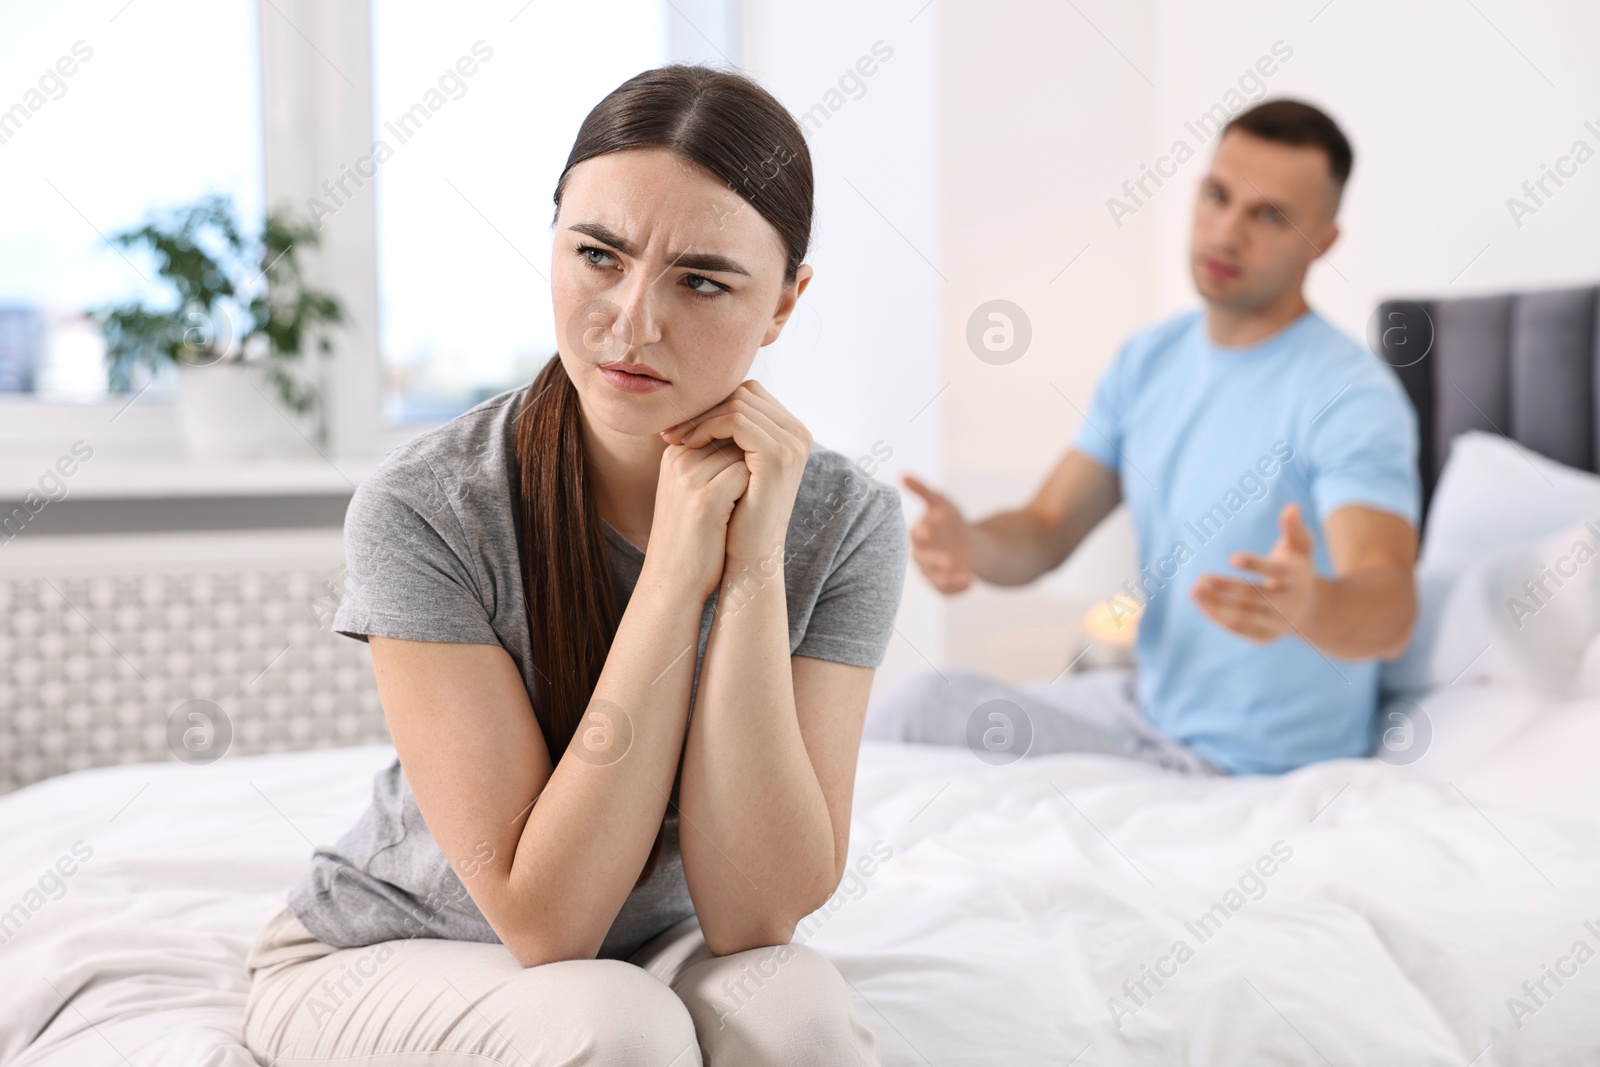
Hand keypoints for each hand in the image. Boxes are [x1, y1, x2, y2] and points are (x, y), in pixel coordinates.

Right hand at [642, 437, 749, 598]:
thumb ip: (715, 462)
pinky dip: (754, 489)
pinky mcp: (704, 499)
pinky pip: (744, 474)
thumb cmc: (691, 536)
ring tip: (747, 500)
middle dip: (752, 455)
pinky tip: (747, 509)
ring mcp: (689, 477)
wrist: (673, 579)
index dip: (745, 446)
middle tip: (757, 486)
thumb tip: (752, 439)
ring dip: (754, 472)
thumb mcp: (695, 491)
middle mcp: (679, 459)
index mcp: (675, 453)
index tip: (750, 475)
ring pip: (742, 452)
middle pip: (733, 433)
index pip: (722, 424)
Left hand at [659, 379, 810, 564]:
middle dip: (704, 407)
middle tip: (673, 429)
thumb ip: (730, 434)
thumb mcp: (735, 467)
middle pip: (744, 393)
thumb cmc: (737, 515)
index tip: (680, 424)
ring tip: (676, 439)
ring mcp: (793, 443)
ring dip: (701, 417)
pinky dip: (707, 426)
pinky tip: (688, 445)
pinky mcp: (779, 454)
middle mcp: (799, 433)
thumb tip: (698, 401)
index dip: (712, 404)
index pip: (748, 395)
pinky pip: (737, 420)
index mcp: (791, 433)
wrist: (750, 556)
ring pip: (738, 402)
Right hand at [902, 472, 972, 594]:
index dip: (921, 533)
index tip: (925, 529)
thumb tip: (902, 475)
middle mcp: (921, 556)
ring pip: (936, 579)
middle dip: (935, 560)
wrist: (967, 543)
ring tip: (966, 576)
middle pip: (925, 560)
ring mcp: (931, 573)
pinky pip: (947, 591)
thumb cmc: (949, 522)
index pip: (916, 535)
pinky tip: (971, 584)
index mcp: (918, 535)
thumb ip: (922, 490)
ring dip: (948, 579)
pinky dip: (958, 589)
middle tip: (947, 560)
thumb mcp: (939, 503)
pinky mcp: (943, 585)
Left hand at [1190, 503, 1318, 642]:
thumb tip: (1291, 507)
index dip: (1256, 564)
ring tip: (1194, 591)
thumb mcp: (1300, 546)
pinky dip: (1219, 618)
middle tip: (1202, 578)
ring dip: (1216, 605)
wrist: (1309, 607)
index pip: (1276, 571)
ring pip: (1244, 616)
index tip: (1233, 558)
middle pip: (1255, 596)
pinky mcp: (1266, 637)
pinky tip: (1201, 604)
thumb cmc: (1296, 567)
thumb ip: (1294, 528)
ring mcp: (1279, 624)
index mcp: (1297, 578)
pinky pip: (1239, 630)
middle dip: (1226, 587)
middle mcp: (1290, 604)